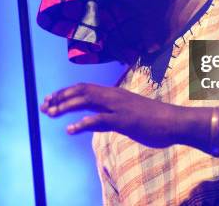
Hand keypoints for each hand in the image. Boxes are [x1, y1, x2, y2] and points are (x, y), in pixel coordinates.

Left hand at [40, 83, 179, 147]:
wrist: (175, 121)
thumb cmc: (153, 119)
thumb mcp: (129, 114)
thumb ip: (111, 115)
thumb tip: (97, 121)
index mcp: (114, 94)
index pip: (84, 88)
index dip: (65, 93)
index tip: (50, 99)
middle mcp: (113, 96)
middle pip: (81, 91)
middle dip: (60, 97)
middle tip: (43, 106)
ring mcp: (118, 107)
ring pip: (86, 101)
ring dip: (66, 106)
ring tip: (50, 113)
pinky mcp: (124, 120)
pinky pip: (100, 119)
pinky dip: (83, 123)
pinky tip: (70, 130)